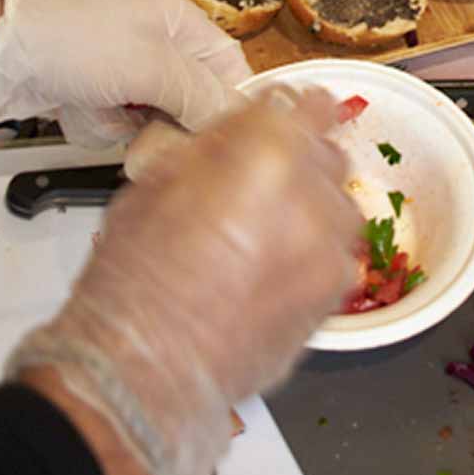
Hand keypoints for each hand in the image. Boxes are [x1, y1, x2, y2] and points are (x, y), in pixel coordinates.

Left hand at [0, 0, 251, 146]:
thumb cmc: (68, 43)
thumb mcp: (149, 67)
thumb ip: (198, 94)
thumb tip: (231, 118)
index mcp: (178, 22)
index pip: (230, 66)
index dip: (231, 103)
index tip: (224, 136)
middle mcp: (158, 44)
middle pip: (194, 100)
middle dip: (171, 123)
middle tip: (153, 132)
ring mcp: (127, 71)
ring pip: (157, 120)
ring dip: (131, 128)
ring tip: (105, 113)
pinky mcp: (100, 95)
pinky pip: (121, 127)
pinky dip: (101, 127)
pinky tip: (81, 112)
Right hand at [10, 85, 358, 474]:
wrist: (142, 368)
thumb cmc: (135, 279)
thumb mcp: (157, 181)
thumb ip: (217, 145)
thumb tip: (245, 128)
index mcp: (267, 154)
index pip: (313, 106)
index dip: (298, 109)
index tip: (291, 114)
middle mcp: (311, 198)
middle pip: (329, 156)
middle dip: (301, 161)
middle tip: (261, 180)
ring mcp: (328, 251)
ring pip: (338, 207)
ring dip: (312, 208)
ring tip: (264, 230)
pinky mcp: (332, 298)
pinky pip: (335, 257)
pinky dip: (313, 254)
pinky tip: (272, 269)